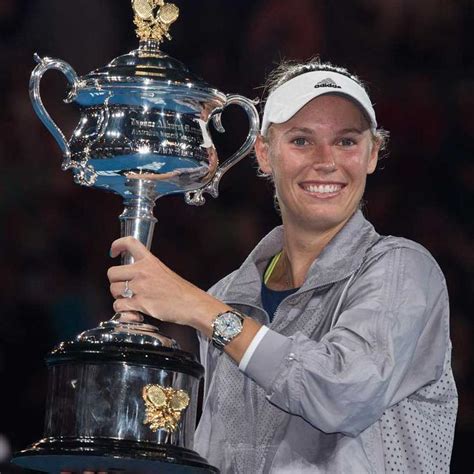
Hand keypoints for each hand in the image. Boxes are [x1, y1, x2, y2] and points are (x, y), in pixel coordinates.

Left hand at [107, 237, 228, 336]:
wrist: (191, 304)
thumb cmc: (181, 290)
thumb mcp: (164, 271)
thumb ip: (147, 270)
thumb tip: (132, 276)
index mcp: (150, 261)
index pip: (129, 243)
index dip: (117, 245)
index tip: (114, 252)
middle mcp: (143, 271)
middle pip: (112, 272)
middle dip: (115, 282)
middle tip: (124, 287)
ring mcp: (141, 287)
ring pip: (114, 290)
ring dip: (118, 297)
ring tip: (130, 300)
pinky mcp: (140, 303)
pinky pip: (119, 306)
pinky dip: (123, 310)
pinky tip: (133, 311)